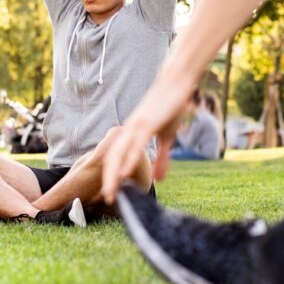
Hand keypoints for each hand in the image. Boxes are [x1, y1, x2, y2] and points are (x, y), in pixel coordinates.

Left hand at [100, 78, 191, 202]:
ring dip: (113, 174)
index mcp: (131, 135)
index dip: (111, 176)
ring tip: (110, 193)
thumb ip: (162, 158)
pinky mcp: (146, 123)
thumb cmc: (171, 108)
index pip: (115, 158)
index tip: (110, 194)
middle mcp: (128, 131)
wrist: (176, 84)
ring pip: (118, 154)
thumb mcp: (168, 138)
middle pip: (111, 158)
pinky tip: (123, 173)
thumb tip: (159, 179)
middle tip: (107, 199)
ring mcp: (136, 127)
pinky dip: (128, 160)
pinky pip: (134, 145)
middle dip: (108, 180)